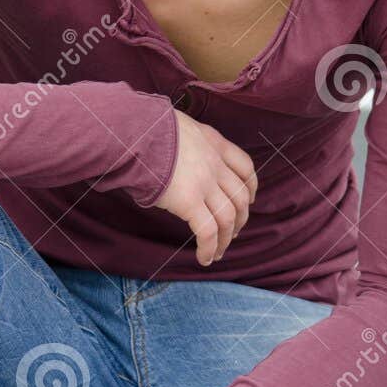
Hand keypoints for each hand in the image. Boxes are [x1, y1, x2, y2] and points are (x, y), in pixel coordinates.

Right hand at [154, 109, 257, 265]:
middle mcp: (215, 163)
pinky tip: (205, 258)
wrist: (135, 132)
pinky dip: (209, 248)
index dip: (251, 187)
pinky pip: (208, 232)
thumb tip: (174, 160)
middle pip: (239, 196)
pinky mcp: (190, 201)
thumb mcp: (178, 127)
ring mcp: (205, 183)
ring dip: (226, 239)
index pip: (245, 167)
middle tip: (232, 233)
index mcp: (214, 142)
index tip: (249, 200)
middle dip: (240, 219)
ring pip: (228, 218)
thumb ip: (187, 144)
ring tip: (218, 253)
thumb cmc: (145, 129)